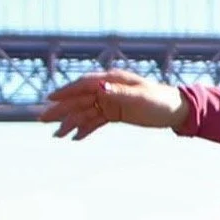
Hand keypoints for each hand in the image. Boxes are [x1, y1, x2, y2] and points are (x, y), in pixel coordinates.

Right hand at [39, 71, 186, 140]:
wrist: (177, 110)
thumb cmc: (161, 100)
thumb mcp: (141, 98)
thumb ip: (118, 94)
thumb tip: (99, 89)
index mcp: (112, 80)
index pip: (84, 85)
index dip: (66, 92)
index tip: (50, 100)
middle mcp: (108, 89)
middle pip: (80, 99)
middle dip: (62, 109)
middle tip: (42, 120)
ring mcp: (110, 101)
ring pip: (85, 112)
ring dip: (70, 122)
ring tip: (56, 136)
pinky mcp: (115, 113)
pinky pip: (96, 121)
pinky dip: (85, 129)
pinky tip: (74, 138)